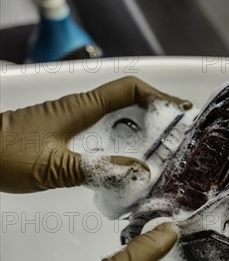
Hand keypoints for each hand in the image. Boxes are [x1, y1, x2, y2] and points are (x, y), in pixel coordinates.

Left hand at [0, 76, 191, 192]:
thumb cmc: (2, 153)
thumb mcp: (56, 167)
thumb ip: (100, 169)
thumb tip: (139, 171)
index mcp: (81, 108)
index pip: (130, 89)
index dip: (159, 95)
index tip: (180, 109)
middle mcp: (79, 109)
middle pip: (129, 100)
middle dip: (157, 112)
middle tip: (178, 132)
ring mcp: (72, 119)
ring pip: (117, 114)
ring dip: (141, 126)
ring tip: (161, 146)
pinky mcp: (65, 131)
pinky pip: (103, 128)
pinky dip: (122, 138)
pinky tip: (127, 157)